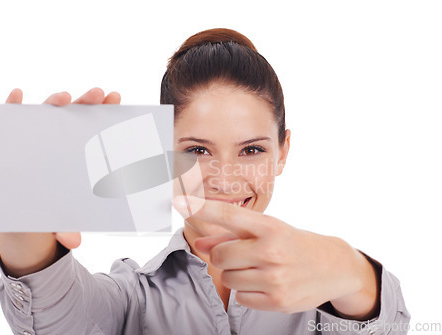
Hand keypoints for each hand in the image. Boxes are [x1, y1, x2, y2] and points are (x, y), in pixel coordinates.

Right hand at [0, 87, 120, 249]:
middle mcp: (60, 136)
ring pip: (47, 111)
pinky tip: (16, 95)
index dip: (106, 111)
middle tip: (100, 94)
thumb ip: (65, 227)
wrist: (17, 208)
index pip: (95, 126)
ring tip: (64, 98)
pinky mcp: (11, 137)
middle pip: (76, 113)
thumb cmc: (47, 206)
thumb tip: (75, 242)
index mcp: (79, 150)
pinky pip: (12, 116)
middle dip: (88, 101)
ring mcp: (36, 134)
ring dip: (56, 100)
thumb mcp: (57, 218)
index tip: (117, 100)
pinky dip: (13, 104)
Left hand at [173, 195, 379, 319]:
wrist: (334, 266)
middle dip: (223, 256)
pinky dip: (247, 292)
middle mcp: (271, 250)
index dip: (200, 207)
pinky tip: (265, 283)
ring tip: (258, 268)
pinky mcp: (278, 301)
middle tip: (242, 254)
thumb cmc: (294, 243)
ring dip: (236, 274)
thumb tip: (199, 243)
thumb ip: (231, 236)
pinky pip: (241, 298)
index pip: (228, 214)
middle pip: (219, 256)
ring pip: (228, 278)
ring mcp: (275, 278)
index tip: (179, 201)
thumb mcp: (267, 231)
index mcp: (269, 227)